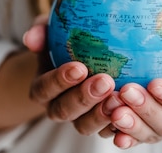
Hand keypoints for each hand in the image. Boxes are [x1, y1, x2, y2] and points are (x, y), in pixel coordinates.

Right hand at [22, 17, 117, 134]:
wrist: (86, 57)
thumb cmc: (67, 40)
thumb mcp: (52, 31)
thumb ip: (41, 32)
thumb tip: (30, 38)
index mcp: (43, 87)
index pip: (45, 88)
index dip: (59, 80)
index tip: (79, 67)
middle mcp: (58, 107)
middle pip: (65, 110)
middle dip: (84, 98)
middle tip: (105, 81)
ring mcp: (79, 119)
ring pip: (85, 125)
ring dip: (101, 114)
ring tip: (119, 97)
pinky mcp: (100, 125)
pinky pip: (107, 131)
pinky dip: (118, 124)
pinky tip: (131, 109)